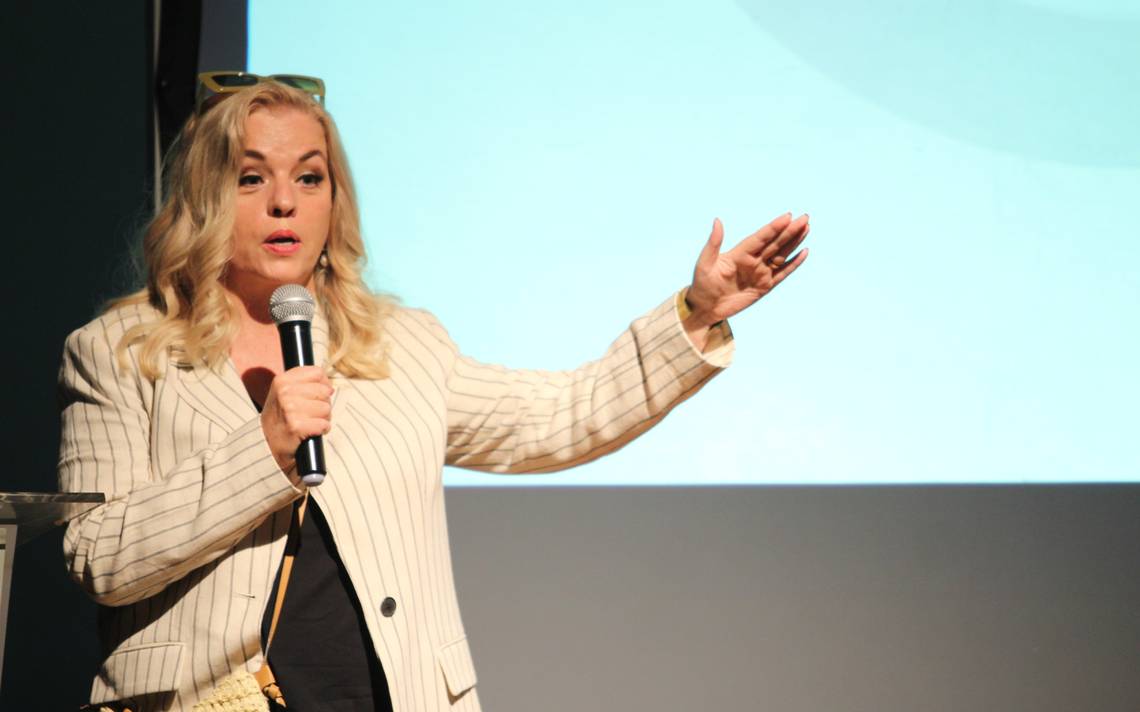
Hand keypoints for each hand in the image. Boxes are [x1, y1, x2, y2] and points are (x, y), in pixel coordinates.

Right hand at [260, 366, 333, 472]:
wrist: (266, 444)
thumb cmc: (281, 417)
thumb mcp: (284, 392)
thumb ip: (304, 382)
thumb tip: (329, 387)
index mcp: (282, 380)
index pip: (318, 373)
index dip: (322, 385)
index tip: (315, 395)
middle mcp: (284, 392)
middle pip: (325, 391)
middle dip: (323, 403)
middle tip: (309, 413)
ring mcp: (290, 409)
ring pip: (326, 408)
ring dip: (323, 418)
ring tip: (309, 423)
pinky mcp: (296, 427)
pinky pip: (324, 424)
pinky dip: (322, 430)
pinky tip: (310, 432)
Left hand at [683, 213, 809, 345]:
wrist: (705, 307)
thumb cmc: (701, 284)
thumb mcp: (704, 263)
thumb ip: (713, 243)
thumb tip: (717, 220)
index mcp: (740, 253)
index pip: (760, 237)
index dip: (774, 227)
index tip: (787, 216)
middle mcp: (753, 260)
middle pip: (775, 243)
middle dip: (790, 231)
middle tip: (805, 217)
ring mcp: (760, 272)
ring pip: (782, 254)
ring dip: (794, 242)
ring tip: (807, 228)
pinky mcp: (765, 286)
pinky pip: (783, 273)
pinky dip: (794, 264)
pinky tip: (804, 252)